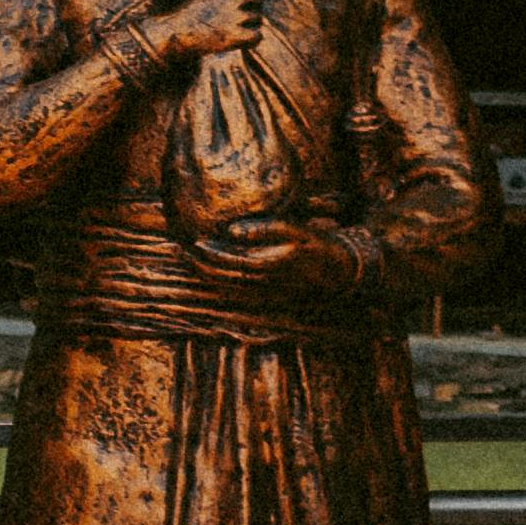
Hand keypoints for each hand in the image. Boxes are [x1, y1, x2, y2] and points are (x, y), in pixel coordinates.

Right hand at [139, 0, 265, 68]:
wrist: (173, 32)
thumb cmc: (183, 11)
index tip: (236, 1)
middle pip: (258, 2)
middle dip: (248, 9)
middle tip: (230, 19)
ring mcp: (239, 16)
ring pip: (258, 19)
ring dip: (247, 25)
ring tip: (226, 30)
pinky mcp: (239, 35)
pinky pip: (257, 36)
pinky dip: (249, 41)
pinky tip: (234, 41)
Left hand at [184, 214, 370, 302]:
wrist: (344, 271)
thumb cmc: (321, 246)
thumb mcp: (298, 231)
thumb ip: (265, 229)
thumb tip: (231, 230)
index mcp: (268, 265)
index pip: (228, 262)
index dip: (207, 254)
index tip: (190, 242)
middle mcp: (264, 283)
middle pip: (223, 277)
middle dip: (200, 265)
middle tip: (180, 250)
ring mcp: (267, 292)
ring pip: (229, 287)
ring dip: (207, 275)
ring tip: (190, 260)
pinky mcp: (272, 296)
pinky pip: (240, 293)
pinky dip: (221, 284)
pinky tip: (212, 274)